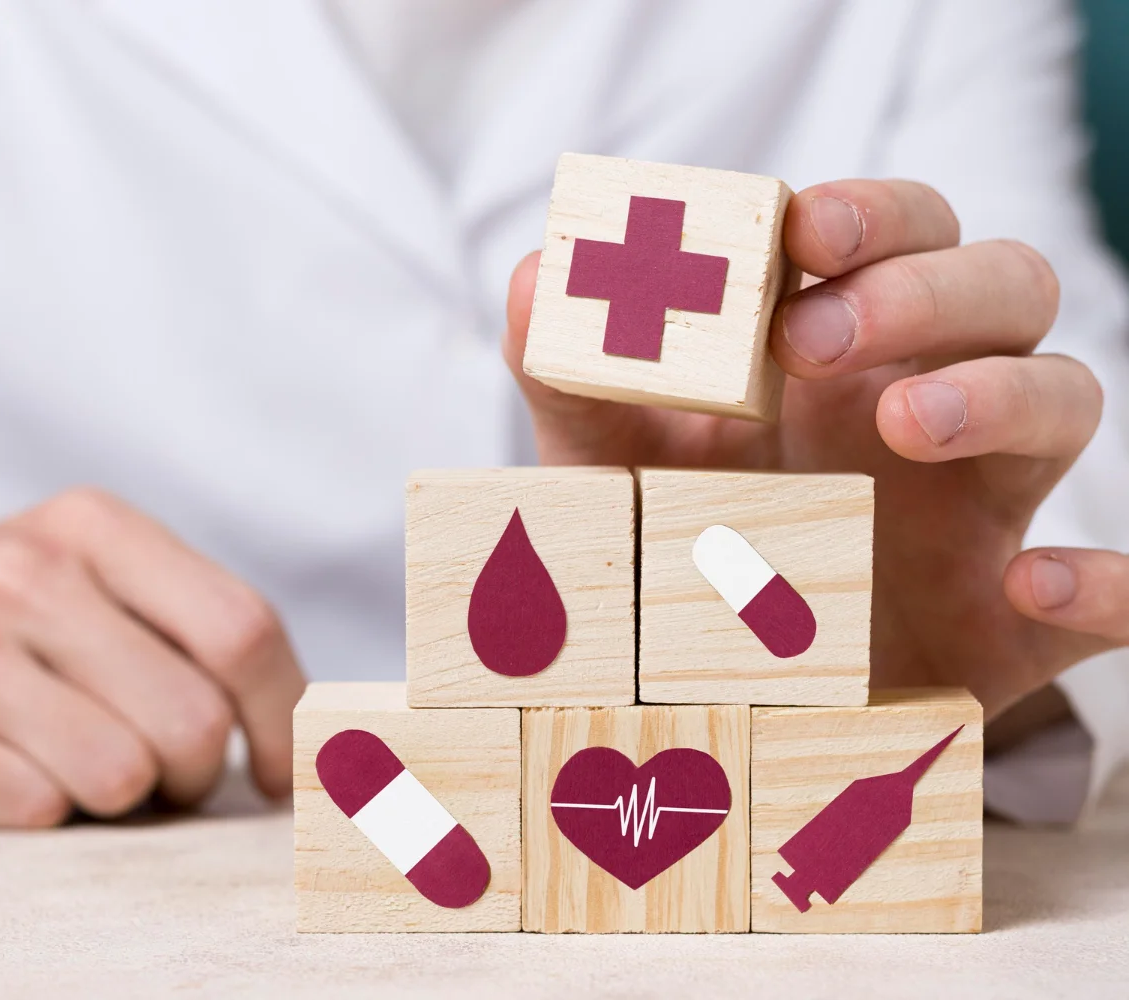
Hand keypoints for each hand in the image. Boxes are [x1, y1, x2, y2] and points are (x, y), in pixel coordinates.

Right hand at [0, 489, 305, 825]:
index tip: (276, 777)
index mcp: (89, 526)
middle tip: (139, 778)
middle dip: (184, 778)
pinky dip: (30, 815)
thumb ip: (178, 635)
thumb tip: (314, 741)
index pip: (242, 629)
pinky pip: (32, 808)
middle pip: (191, 720)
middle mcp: (22, 567)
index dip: (283, 721)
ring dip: (107, 800)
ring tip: (55, 767)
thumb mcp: (72, 592)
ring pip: (118, 774)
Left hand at [505, 179, 1128, 717]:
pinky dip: (1107, 580)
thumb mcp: (606, 465)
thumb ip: (572, 378)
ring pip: (1067, 400)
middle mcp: (929, 404)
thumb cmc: (666, 550)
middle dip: (923, 289)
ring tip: (906, 424)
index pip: (898, 232)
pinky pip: (1119, 591)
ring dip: (1001, 395)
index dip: (869, 214)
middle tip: (812, 338)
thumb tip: (539, 277)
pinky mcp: (1012, 628)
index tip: (802, 230)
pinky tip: (1034, 585)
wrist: (706, 699)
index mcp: (839, 348)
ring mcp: (983, 510)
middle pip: (1002, 289)